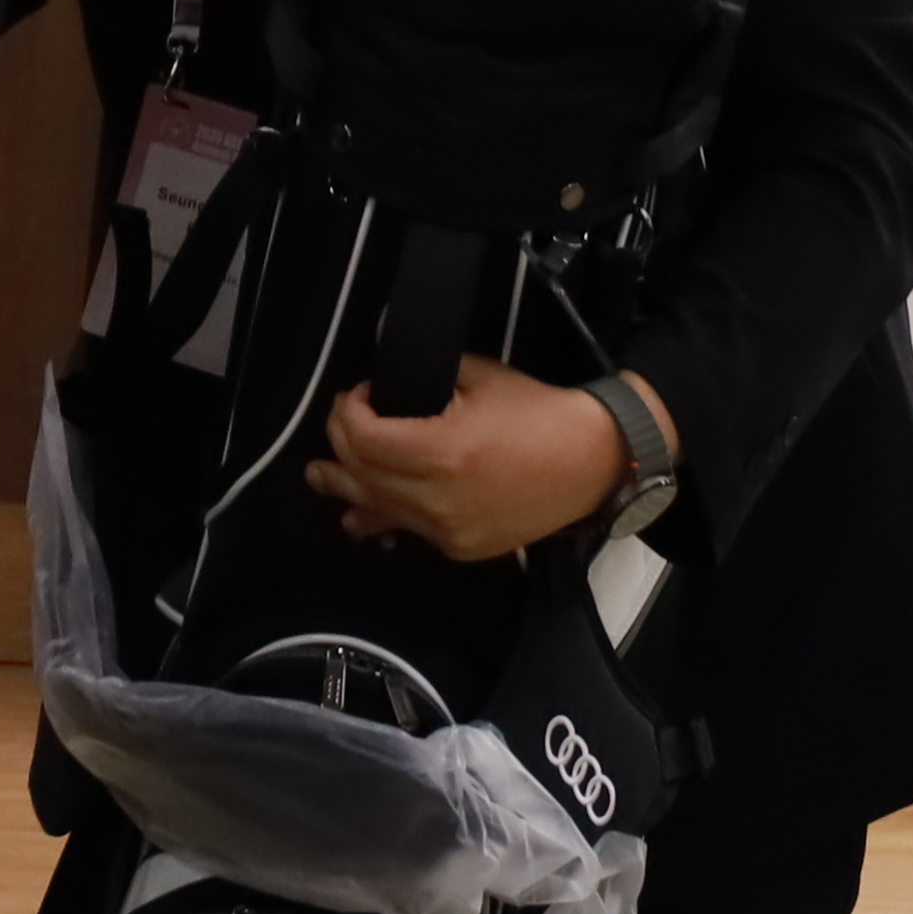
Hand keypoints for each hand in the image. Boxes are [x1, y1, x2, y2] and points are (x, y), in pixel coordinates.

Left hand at [306, 355, 656, 564]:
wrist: (592, 462)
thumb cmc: (538, 413)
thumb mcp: (479, 377)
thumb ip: (426, 372)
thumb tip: (385, 365)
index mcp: (440, 451)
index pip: (363, 438)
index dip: (347, 412)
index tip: (357, 394)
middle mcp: (437, 498)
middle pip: (362, 474)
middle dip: (341, 444)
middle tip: (343, 422)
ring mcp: (448, 530)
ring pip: (378, 510)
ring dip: (346, 488)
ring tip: (320, 476)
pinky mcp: (462, 548)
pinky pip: (409, 532)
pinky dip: (384, 517)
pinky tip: (361, 516)